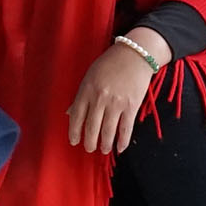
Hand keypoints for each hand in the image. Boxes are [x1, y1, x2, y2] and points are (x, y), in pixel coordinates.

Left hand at [70, 37, 163, 154]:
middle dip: (89, 141)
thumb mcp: (90, 76)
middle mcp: (100, 98)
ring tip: (104, 150)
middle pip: (92, 126)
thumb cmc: (109, 63)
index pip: (77, 116)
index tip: (74, 141)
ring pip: (108, 130)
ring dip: (105, 144)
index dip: (74, 131)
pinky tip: (120, 148)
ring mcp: (116, 103)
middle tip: (89, 149)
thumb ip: (81, 96)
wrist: (134, 55)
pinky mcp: (131, 106)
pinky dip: (123, 140)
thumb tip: (70, 114)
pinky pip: (126, 128)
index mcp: (87, 90)